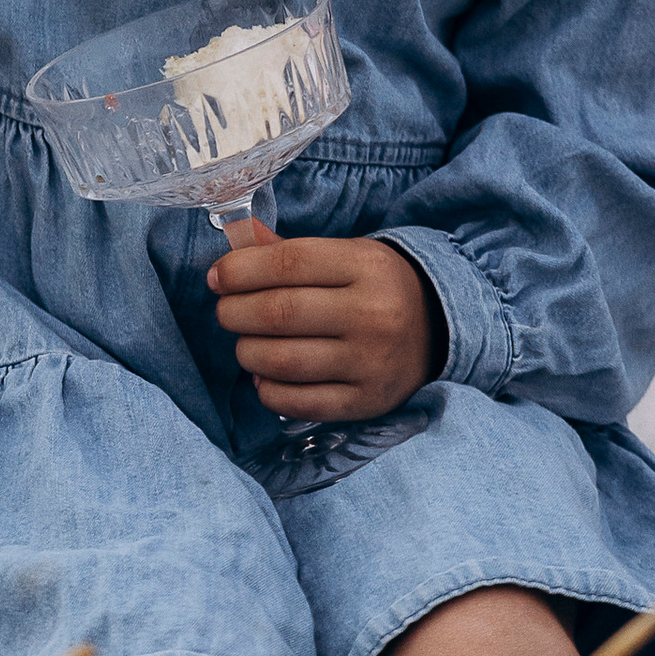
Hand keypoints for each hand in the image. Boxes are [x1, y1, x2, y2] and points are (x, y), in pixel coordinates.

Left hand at [210, 232, 443, 422]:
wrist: (438, 328)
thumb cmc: (375, 286)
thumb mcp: (345, 254)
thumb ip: (288, 253)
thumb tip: (232, 254)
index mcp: (364, 266)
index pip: (288, 263)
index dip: (241, 270)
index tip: (217, 278)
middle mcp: (372, 314)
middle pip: (280, 313)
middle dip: (235, 312)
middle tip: (226, 312)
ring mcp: (370, 362)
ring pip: (284, 360)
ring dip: (247, 352)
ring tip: (244, 345)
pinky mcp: (367, 402)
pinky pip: (301, 402)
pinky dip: (269, 390)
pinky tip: (264, 376)